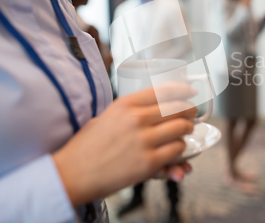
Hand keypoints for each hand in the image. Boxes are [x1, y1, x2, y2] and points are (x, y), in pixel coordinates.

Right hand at [53, 82, 197, 206]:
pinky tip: (177, 152)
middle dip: (189, 111)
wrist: (72, 173)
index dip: (182, 90)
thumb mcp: (106, 118)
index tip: (190, 92)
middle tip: (192, 115)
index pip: (163, 90)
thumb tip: (156, 113)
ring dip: (187, 131)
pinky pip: (177, 151)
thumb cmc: (86, 147)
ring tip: (185, 133)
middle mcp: (136, 118)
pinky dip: (181, 152)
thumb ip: (130, 113)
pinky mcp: (148, 162)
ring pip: (181, 129)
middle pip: (177, 108)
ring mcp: (144, 140)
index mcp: (125, 104)